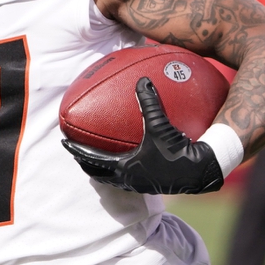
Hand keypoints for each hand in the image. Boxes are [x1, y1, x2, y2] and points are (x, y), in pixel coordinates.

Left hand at [63, 77, 224, 194]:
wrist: (201, 173)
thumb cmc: (178, 151)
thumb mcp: (160, 125)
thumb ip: (150, 102)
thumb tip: (142, 79)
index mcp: (123, 167)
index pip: (90, 158)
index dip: (75, 149)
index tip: (63, 142)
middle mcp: (127, 179)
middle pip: (96, 172)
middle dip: (84, 161)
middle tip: (75, 149)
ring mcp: (139, 185)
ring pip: (111, 178)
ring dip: (101, 168)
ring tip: (96, 156)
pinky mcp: (151, 185)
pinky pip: (127, 177)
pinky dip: (120, 168)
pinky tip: (129, 157)